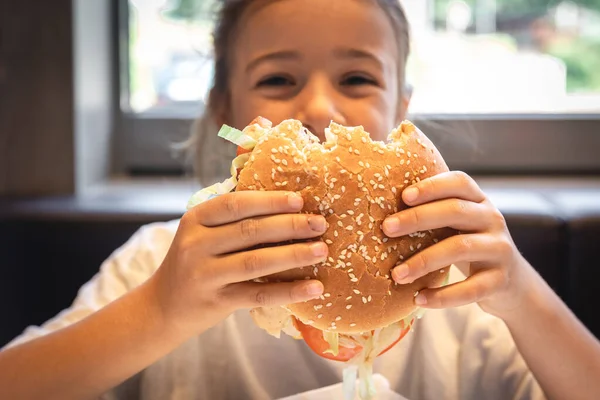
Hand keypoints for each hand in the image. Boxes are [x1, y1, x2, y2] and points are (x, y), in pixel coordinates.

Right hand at [151, 191, 327, 337]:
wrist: (163, 307)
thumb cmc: (195, 263)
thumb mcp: (202, 234)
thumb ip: (233, 221)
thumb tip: (289, 207)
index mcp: (195, 219)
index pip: (236, 203)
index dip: (270, 201)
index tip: (300, 200)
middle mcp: (195, 245)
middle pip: (250, 231)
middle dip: (290, 225)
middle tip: (320, 224)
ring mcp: (204, 275)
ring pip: (256, 261)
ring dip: (293, 255)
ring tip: (322, 251)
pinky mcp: (216, 302)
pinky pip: (259, 295)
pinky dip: (289, 291)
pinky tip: (314, 288)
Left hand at [382, 171, 532, 318]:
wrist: (512, 283)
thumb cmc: (469, 245)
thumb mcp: (457, 224)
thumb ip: (433, 213)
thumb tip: (379, 210)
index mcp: (479, 200)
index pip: (459, 182)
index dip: (432, 186)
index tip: (403, 196)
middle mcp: (493, 219)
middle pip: (455, 211)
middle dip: (418, 218)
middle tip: (386, 228)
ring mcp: (500, 249)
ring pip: (460, 249)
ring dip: (423, 261)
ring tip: (396, 274)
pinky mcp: (500, 281)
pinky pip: (471, 289)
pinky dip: (443, 296)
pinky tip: (419, 299)